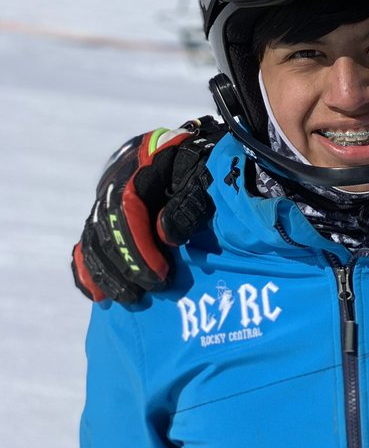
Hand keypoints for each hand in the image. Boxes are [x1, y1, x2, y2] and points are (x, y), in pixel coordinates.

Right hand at [71, 117, 223, 302]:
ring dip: (107, 274)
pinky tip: (98, 294)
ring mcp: (103, 202)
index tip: (160, 274)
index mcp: (139, 171)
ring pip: (92, 241)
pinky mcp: (100, 216)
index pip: (127, 212)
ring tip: (128, 299)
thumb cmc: (197, 164)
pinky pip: (85, 245)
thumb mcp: (203, 174)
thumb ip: (189, 202)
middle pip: (106, 231)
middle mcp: (113, 186)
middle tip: (148, 292)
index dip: (140, 247)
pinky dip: (87, 270)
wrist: (181, 149)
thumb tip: (167, 237)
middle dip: (125, 266)